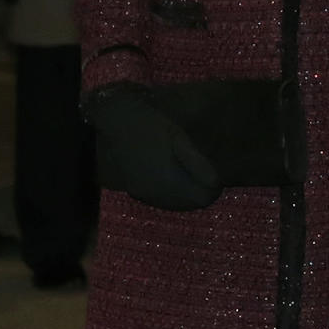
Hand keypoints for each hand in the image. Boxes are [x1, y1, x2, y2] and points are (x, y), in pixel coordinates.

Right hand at [83, 81, 221, 210]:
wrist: (112, 124)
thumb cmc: (148, 125)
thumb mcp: (177, 136)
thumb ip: (195, 161)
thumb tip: (216, 182)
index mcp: (169, 181)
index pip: (203, 199)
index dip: (213, 187)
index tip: (215, 173)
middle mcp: (156, 194)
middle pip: (191, 204)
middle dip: (201, 191)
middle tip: (204, 170)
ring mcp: (144, 194)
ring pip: (176, 204)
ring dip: (187, 192)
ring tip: (189, 171)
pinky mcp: (135, 191)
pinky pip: (162, 199)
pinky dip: (172, 191)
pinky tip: (171, 173)